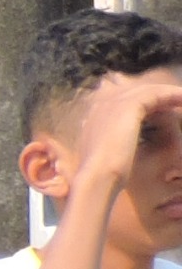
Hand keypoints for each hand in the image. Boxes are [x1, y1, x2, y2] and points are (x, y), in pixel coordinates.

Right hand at [72, 69, 181, 185]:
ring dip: (169, 94)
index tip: (163, 112)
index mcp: (94, 117)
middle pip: (136, 92)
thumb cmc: (104, 175)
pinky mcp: (128, 106)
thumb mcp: (110, 156)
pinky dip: (172, 95)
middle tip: (177, 102)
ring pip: (148, 91)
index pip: (123, 101)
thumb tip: (127, 146)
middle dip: (158, 96)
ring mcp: (113, 103)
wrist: (97, 178)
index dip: (145, 104)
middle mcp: (102, 105)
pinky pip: (156, 94)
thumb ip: (116, 145)